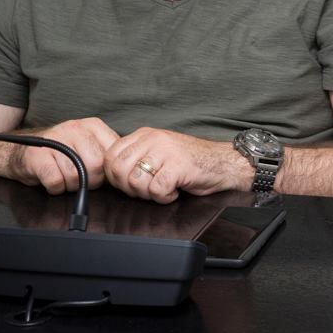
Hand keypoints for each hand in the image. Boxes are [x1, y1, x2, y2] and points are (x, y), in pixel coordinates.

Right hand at [6, 117, 119, 193]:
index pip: (112, 154)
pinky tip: (52, 179)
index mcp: (93, 126)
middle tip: (79, 178)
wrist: (22, 150)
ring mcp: (55, 140)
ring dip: (71, 184)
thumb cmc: (61, 152)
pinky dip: (55, 188)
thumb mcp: (87, 145)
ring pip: (77, 176)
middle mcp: (75, 128)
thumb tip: (125, 168)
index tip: (99, 174)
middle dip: (90, 180)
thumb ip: (106, 152)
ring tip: (64, 176)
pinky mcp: (37, 157)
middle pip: (96, 166)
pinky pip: (56, 182)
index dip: (107, 170)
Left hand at [103, 128, 248, 203]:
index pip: (110, 156)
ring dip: (147, 194)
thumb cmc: (191, 161)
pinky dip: (164, 197)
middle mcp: (153, 139)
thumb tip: (112, 173)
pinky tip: (174, 191)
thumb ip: (136, 157)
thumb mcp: (158, 151)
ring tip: (163, 189)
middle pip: (118, 170)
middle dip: (129, 188)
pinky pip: (156, 190)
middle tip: (147, 189)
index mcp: (145, 134)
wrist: (223, 162)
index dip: (114, 177)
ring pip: (135, 181)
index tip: (129, 184)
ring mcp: (165, 151)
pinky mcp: (178, 166)